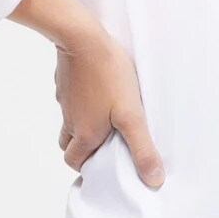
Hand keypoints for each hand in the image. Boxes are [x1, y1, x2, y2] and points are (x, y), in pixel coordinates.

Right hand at [54, 13, 165, 188]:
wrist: (83, 37)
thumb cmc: (109, 75)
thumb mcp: (132, 114)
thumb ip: (142, 148)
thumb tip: (153, 180)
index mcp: (85, 133)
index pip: (76, 162)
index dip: (88, 166)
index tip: (103, 164)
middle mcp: (71, 120)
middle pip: (69, 144)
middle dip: (83, 148)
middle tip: (105, 142)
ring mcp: (65, 99)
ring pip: (68, 121)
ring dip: (81, 125)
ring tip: (104, 116)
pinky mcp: (65, 81)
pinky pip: (70, 98)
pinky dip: (80, 101)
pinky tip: (97, 89)